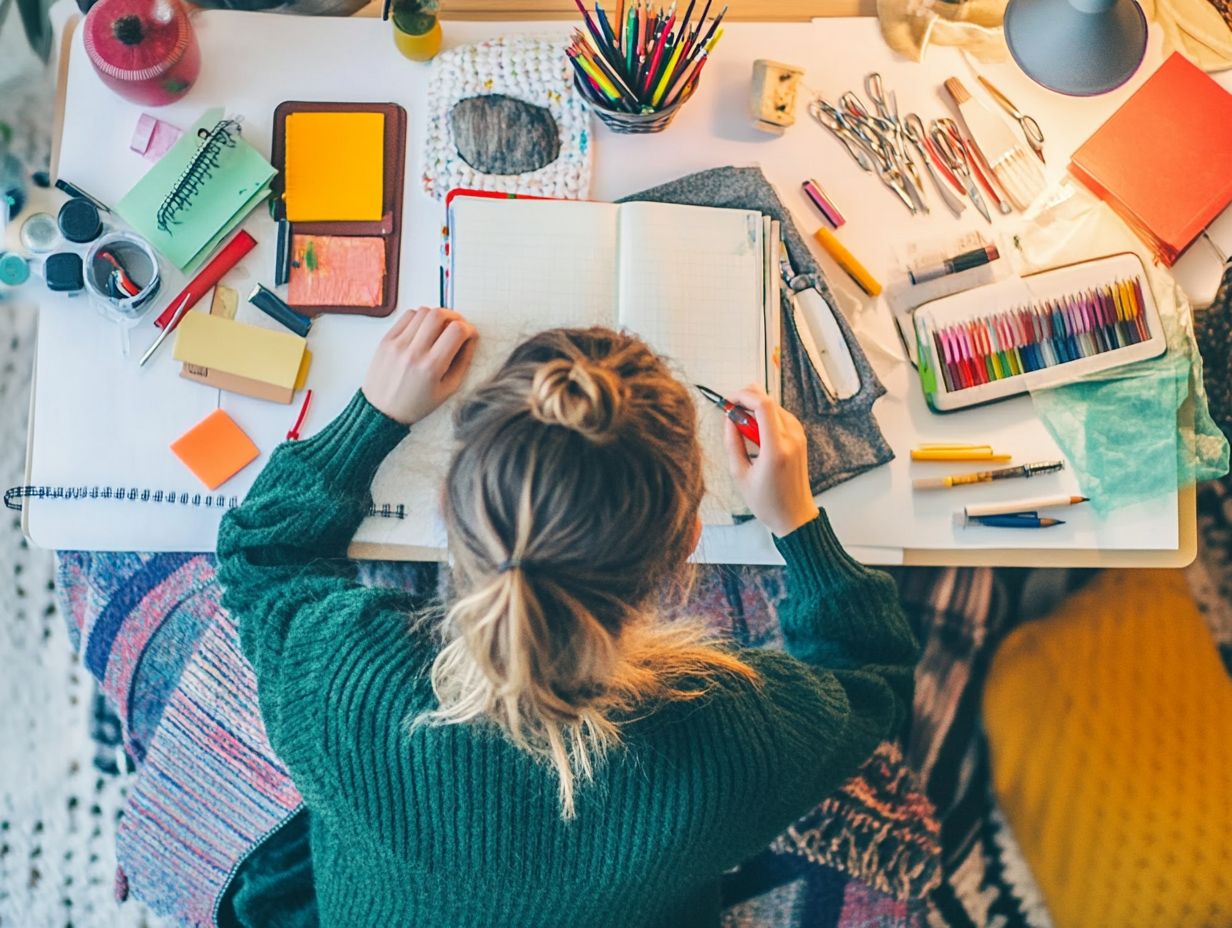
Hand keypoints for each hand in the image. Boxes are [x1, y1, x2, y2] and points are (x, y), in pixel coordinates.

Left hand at [362, 307, 477, 424]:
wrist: (381, 412)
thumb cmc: (415, 404)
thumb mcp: (447, 389)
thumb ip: (462, 362)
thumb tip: (470, 339)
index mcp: (431, 367)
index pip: (456, 331)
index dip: (469, 328)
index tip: (470, 333)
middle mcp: (413, 352)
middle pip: (439, 314)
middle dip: (454, 317)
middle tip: (457, 326)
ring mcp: (398, 344)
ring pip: (423, 311)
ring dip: (436, 316)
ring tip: (439, 329)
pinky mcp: (386, 340)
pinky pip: (407, 316)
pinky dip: (419, 318)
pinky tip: (422, 330)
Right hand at [722, 386, 818, 536]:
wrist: (794, 515)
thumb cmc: (768, 502)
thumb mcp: (740, 475)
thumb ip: (732, 443)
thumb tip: (729, 420)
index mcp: (776, 449)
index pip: (763, 406)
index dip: (743, 396)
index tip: (728, 400)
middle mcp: (791, 439)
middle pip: (770, 401)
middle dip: (747, 398)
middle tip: (730, 407)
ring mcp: (799, 437)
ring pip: (775, 407)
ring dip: (756, 407)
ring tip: (740, 421)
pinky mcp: (800, 439)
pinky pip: (781, 416)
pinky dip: (765, 416)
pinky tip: (754, 427)